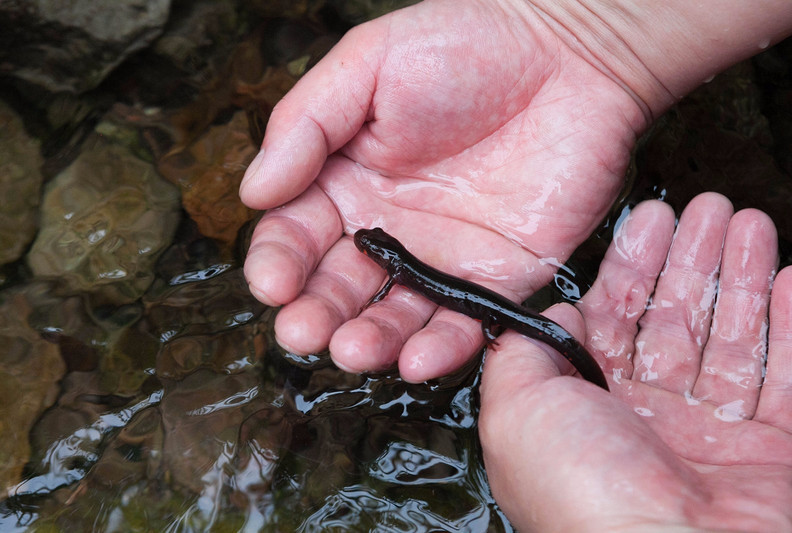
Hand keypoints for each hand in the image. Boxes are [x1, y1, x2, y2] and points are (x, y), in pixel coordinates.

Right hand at [239, 0, 648, 380]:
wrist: (568, 54)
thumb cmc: (464, 44)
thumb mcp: (367, 65)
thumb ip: (305, 125)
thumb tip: (253, 193)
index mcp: (347, 182)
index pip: (296, 234)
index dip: (279, 263)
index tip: (273, 284)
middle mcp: (387, 229)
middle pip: (338, 287)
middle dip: (316, 315)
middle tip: (304, 333)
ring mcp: (442, 258)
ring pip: (396, 316)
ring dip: (370, 342)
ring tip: (353, 352)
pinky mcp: (498, 277)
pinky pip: (465, 321)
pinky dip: (443, 347)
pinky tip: (418, 359)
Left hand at [480, 192, 791, 530]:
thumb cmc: (586, 494)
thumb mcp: (517, 410)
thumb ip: (523, 356)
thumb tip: (547, 318)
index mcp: (590, 412)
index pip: (614, 322)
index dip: (633, 268)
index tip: (652, 220)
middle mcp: (651, 424)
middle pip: (676, 322)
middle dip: (692, 261)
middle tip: (709, 209)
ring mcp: (716, 440)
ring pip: (733, 340)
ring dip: (743, 278)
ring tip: (751, 224)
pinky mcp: (774, 455)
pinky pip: (788, 378)